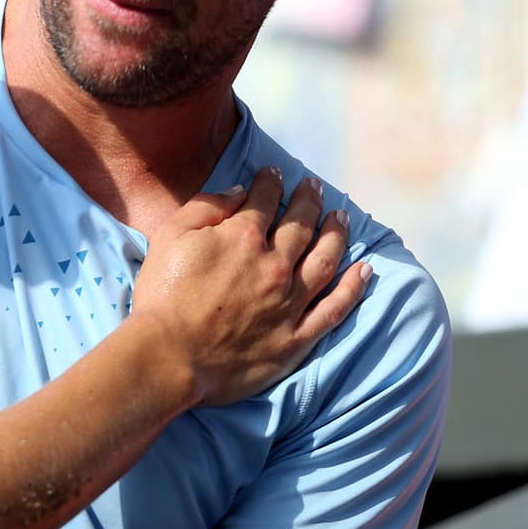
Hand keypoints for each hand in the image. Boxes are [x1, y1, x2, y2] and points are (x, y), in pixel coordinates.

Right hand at [131, 169, 367, 406]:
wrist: (168, 355)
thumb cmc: (162, 294)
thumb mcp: (170, 235)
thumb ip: (206, 206)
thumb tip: (239, 192)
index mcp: (243, 237)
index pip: (265, 199)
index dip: (270, 182)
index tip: (274, 173)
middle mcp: (275, 265)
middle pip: (301, 225)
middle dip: (309, 201)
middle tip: (315, 188)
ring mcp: (289, 302)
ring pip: (326, 260)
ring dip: (336, 235)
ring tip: (342, 218)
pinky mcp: (296, 337)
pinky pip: (334, 309)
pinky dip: (353, 288)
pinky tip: (365, 270)